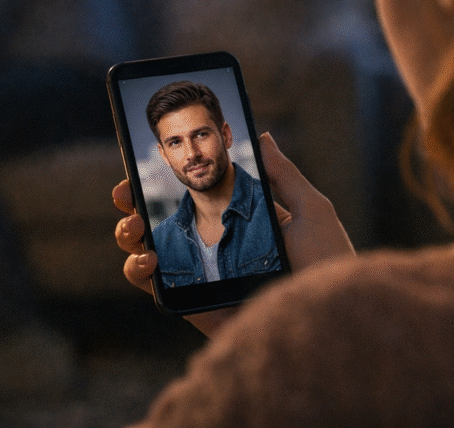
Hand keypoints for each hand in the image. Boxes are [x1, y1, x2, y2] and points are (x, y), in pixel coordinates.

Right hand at [112, 133, 354, 336]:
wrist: (328, 317)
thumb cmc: (327, 263)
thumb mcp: (310, 209)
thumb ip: (281, 174)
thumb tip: (263, 136)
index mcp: (236, 222)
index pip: (190, 197)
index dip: (163, 181)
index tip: (144, 163)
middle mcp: (213, 247)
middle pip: (158, 221)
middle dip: (132, 203)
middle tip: (126, 192)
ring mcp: (200, 275)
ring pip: (146, 252)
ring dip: (127, 234)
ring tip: (135, 226)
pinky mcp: (193, 304)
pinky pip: (154, 287)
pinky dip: (138, 270)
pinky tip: (148, 257)